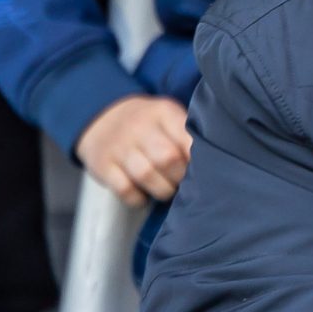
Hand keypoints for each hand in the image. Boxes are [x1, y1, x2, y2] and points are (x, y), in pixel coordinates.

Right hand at [76, 94, 192, 206]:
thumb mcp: (168, 117)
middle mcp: (139, 126)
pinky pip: (125, 190)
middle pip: (167, 158)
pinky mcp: (103, 165)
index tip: (201, 170)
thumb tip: (212, 164)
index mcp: (162, 112)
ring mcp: (118, 146)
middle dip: (180, 177)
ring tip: (166, 188)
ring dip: (162, 190)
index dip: (198, 161)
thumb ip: (187, 135)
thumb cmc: (146, 124)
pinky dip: (139, 199)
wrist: (100, 117)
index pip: (188, 139)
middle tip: (181, 180)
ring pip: (146, 175)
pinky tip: (144, 194)